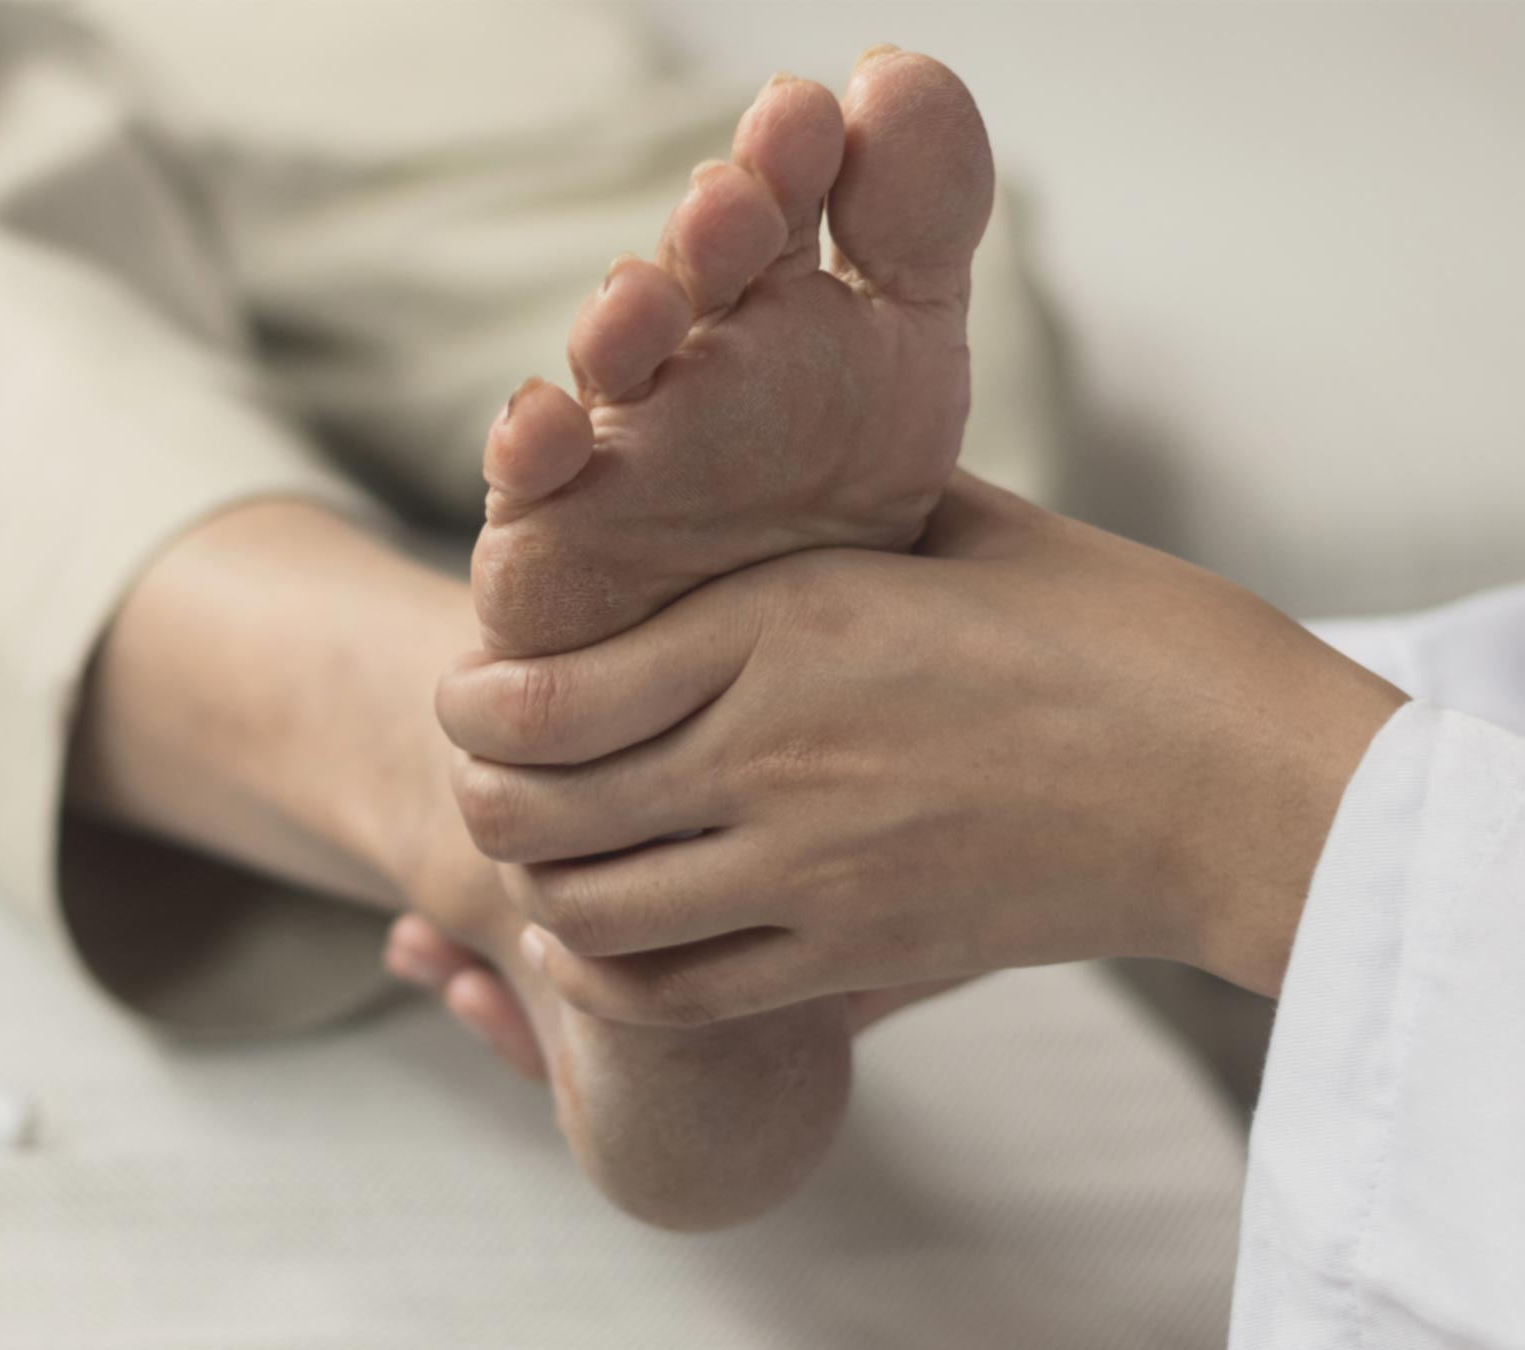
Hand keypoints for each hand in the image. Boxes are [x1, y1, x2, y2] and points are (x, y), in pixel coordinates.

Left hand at [436, 475, 1407, 1021]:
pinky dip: (609, 977)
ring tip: (542, 862)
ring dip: (540, 890)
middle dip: (481, 803)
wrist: (1238, 782)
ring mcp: (804, 871)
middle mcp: (765, 755)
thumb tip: (751, 485)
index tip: (467, 700)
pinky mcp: (851, 955)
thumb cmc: (1115, 632)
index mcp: (779, 629)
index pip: (543, 694)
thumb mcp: (954, 529)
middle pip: (535, 813)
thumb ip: (831, 518)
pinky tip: (601, 945)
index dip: (473, 707)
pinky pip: (678, 996)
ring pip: (588, 912)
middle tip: (486, 787)